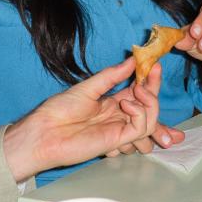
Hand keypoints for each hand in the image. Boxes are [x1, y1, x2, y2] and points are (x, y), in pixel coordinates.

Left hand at [2, 57, 159, 181]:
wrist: (46, 132)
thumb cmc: (60, 110)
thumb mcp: (88, 87)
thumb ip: (111, 76)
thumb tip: (132, 61)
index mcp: (112, 104)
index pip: (138, 93)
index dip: (149, 80)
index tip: (154, 64)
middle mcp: (119, 117)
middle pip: (148, 107)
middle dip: (155, 89)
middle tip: (155, 71)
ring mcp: (119, 129)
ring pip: (151, 119)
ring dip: (151, 102)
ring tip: (138, 90)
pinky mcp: (117, 140)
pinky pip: (140, 127)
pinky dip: (140, 113)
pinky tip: (127, 104)